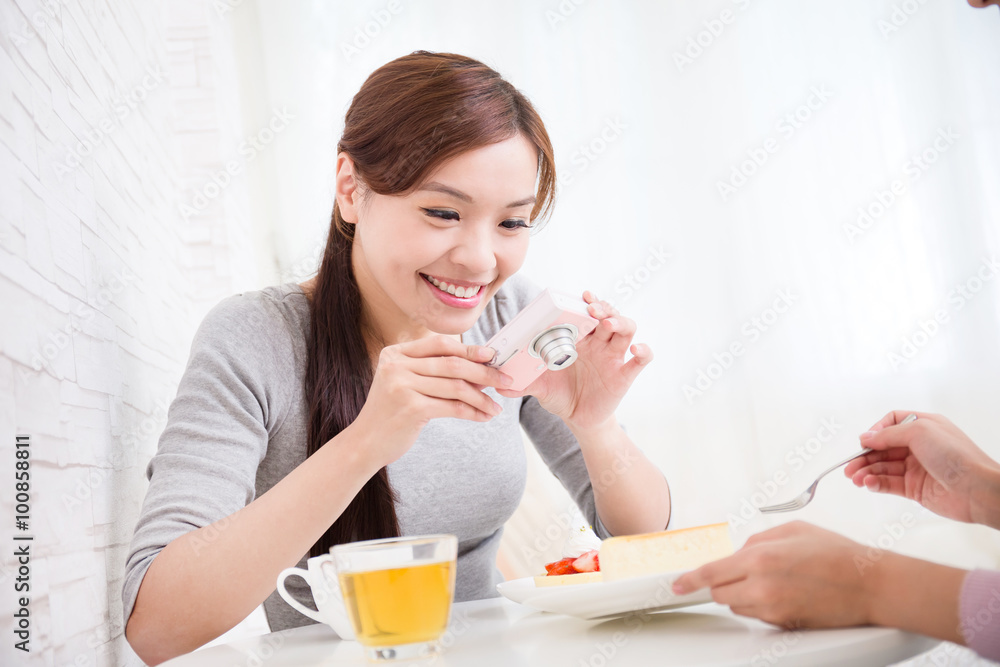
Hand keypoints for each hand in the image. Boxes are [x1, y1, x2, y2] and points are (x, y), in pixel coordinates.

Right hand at [349, 335, 513, 466]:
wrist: (365, 443)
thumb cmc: (391, 413)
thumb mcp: (406, 384)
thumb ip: (435, 373)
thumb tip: (480, 370)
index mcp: (395, 353)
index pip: (440, 344)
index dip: (469, 348)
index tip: (492, 355)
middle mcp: (397, 365)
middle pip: (452, 363)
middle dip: (483, 372)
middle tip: (504, 379)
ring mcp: (402, 386)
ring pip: (456, 386)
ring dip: (481, 397)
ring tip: (496, 406)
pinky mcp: (411, 408)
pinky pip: (452, 407)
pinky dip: (472, 412)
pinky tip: (483, 417)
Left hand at [495, 291, 652, 430]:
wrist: (578, 420)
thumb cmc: (561, 395)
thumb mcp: (540, 387)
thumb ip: (522, 382)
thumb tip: (500, 384)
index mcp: (578, 339)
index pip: (585, 313)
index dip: (585, 302)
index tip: (580, 296)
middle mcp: (598, 343)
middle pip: (608, 314)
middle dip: (602, 307)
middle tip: (591, 308)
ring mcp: (613, 357)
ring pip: (626, 328)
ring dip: (619, 321)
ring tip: (608, 323)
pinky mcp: (624, 374)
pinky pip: (641, 360)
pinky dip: (643, 351)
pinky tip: (637, 350)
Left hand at [671, 522, 875, 628]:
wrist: (872, 585)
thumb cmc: (838, 554)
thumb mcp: (793, 530)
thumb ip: (758, 539)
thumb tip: (739, 552)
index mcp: (761, 558)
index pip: (711, 573)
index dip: (689, 580)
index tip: (677, 586)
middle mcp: (762, 587)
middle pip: (720, 592)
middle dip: (726, 582)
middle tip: (749, 571)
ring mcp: (774, 610)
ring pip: (738, 606)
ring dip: (745, 594)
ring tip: (776, 581)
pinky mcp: (786, 625)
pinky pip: (759, 616)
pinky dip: (763, 606)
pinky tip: (788, 593)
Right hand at [844, 411, 999, 527]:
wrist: (976, 489)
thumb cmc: (956, 455)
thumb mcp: (919, 432)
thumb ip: (889, 434)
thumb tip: (867, 438)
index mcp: (923, 427)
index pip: (892, 423)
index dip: (876, 431)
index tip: (865, 441)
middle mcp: (919, 446)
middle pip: (883, 448)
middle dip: (865, 457)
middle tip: (849, 466)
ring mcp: (917, 468)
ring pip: (884, 468)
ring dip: (866, 472)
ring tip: (854, 478)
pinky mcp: (915, 489)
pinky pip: (890, 484)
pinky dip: (876, 483)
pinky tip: (868, 484)